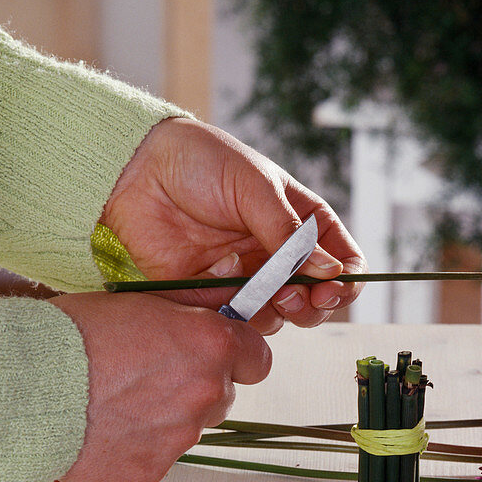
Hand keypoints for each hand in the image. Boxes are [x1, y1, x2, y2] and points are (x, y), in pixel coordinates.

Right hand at [48, 291, 270, 481]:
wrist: (20, 387)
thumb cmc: (71, 337)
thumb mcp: (138, 302)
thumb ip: (190, 307)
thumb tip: (223, 292)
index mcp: (209, 344)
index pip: (257, 358)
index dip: (236, 355)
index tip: (215, 353)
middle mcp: (205, 392)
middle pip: (220, 394)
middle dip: (193, 386)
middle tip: (146, 375)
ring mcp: (182, 436)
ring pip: (188, 426)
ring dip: (164, 416)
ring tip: (114, 401)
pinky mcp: (153, 469)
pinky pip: (157, 456)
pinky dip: (137, 445)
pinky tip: (103, 427)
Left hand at [100, 117, 366, 331]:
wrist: (136, 170)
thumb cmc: (200, 162)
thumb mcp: (255, 186)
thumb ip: (290, 233)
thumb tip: (329, 270)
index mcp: (299, 222)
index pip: (341, 260)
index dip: (346, 280)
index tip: (335, 288)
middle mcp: (277, 254)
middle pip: (315, 299)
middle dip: (314, 305)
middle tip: (298, 296)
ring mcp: (246, 277)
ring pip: (279, 317)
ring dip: (279, 312)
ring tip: (267, 293)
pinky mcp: (212, 296)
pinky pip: (235, 320)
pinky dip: (237, 312)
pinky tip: (223, 280)